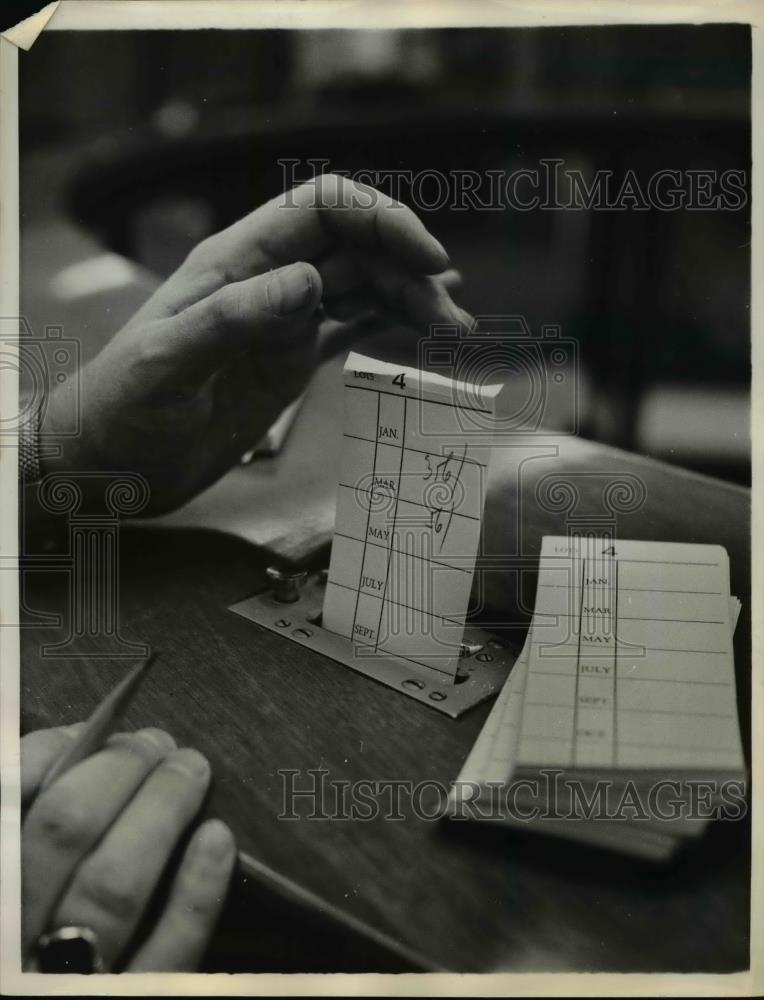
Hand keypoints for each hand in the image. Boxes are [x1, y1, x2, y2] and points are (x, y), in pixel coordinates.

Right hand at [21, 724, 234, 971]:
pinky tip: (219, 840)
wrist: (56, 996)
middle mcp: (14, 935)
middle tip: (159, 742)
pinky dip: (196, 892)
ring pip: (114, 884)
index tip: (97, 732)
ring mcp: (68, 979)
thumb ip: (27, 824)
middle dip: (119, 768)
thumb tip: (69, 752)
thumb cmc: (39, 932)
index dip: (55, 753)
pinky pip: (168, 955)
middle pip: (64, 829)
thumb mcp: (22, 871)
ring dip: (162, 809)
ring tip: (192, 769)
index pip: (10, 800)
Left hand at [41, 174, 469, 512]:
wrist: (109, 464)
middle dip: (409, 270)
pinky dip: (388, 324)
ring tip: (452, 330)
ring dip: (409, 299)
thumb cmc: (123, 410)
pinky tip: (418, 329)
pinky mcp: (287, 362)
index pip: (322, 209)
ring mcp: (281, 323)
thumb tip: (310, 280)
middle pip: (355, 250)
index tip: (428, 258)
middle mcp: (266, 283)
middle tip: (450, 320)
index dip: (381, 220)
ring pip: (361, 288)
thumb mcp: (167, 362)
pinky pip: (348, 328)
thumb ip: (233, 317)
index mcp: (236, 263)